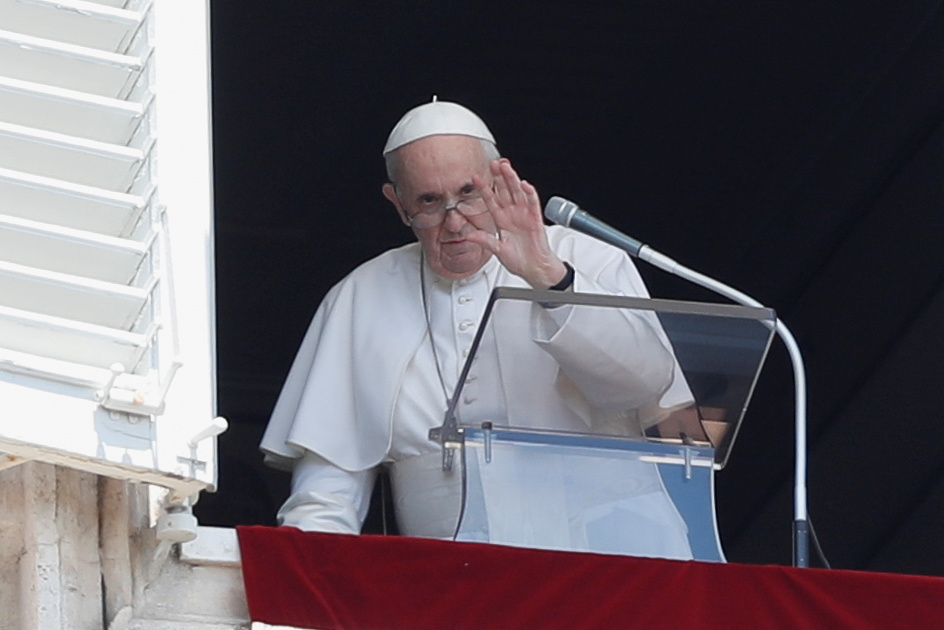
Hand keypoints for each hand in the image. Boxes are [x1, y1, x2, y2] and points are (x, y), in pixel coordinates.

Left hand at [466, 159, 568, 288]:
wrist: (535, 269)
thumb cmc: (519, 260)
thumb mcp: (498, 250)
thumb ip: (485, 241)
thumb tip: (469, 236)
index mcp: (501, 220)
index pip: (491, 200)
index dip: (483, 189)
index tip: (475, 178)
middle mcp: (512, 214)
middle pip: (504, 191)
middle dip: (499, 177)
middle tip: (493, 163)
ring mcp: (524, 215)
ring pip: (517, 192)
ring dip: (512, 180)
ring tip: (506, 167)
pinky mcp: (536, 219)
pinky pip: (533, 203)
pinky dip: (529, 193)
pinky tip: (524, 184)